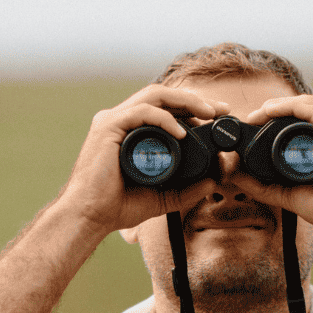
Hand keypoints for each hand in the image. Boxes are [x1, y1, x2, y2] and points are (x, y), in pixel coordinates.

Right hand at [61, 84, 230, 236]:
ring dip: (185, 100)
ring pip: (155, 95)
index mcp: (132, 130)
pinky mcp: (108, 127)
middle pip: (164, 96)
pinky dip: (165, 118)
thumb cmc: (118, 205)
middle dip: (195, 99)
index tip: (218, 117)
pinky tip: (183, 131)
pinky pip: (141, 112)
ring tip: (208, 113)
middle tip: (221, 110)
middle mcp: (123, 119)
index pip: (167, 107)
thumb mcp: (162, 196)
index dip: (194, 108)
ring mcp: (114, 120)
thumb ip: (187, 189)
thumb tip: (213, 181)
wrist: (90, 217)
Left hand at [232, 95, 312, 244]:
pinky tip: (271, 110)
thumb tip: (236, 176)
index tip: (258, 124)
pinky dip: (289, 107)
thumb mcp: (293, 193)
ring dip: (280, 105)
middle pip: (309, 109)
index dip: (283, 118)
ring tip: (258, 112)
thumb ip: (265, 186)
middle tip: (254, 117)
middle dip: (279, 109)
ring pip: (309, 105)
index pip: (310, 120)